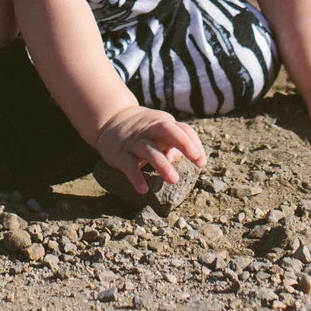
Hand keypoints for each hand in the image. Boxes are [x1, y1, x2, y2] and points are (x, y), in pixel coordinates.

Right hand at [94, 104, 208, 195]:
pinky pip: (128, 165)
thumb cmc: (144, 131)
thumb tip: (183, 158)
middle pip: (166, 130)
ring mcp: (133, 141)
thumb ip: (175, 143)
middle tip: (195, 157)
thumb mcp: (160, 131)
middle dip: (182, 142)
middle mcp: (148, 129)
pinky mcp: (119, 154)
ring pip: (149, 150)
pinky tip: (143, 189)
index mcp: (162, 123)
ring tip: (173, 180)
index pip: (182, 128)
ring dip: (162, 164)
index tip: (201, 162)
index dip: (193, 143)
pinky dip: (136, 177)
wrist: (110, 121)